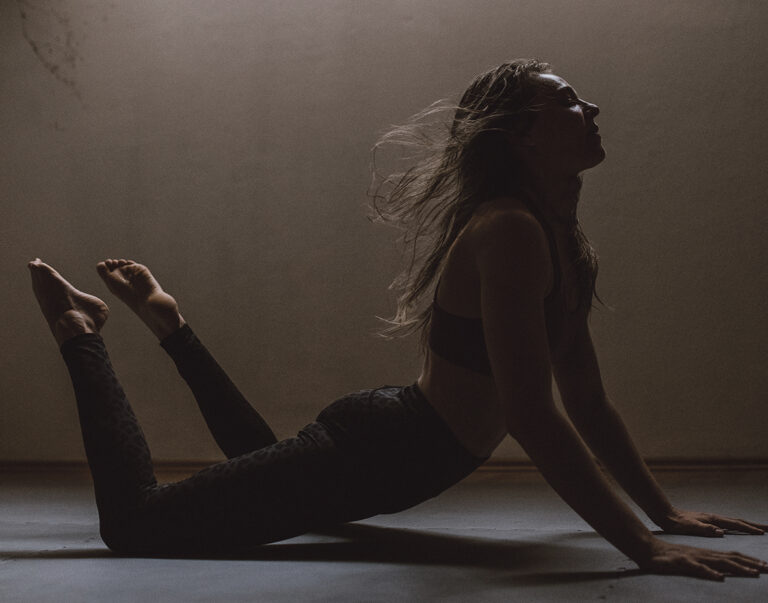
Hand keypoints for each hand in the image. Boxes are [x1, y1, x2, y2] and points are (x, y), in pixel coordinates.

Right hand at [639, 539, 767, 579]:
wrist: (648, 549)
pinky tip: (720, 578)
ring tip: (754, 574)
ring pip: (719, 562)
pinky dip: (710, 572)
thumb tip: (723, 575)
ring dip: (738, 568)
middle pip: (731, 558)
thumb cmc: (669, 558)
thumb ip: (706, 566)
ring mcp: (694, 557)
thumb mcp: (691, 561)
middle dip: (751, 564)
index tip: (765, 566)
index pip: (732, 556)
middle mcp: (704, 554)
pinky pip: (698, 568)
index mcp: (707, 554)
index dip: (749, 561)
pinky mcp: (682, 562)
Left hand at [658, 507, 767, 536]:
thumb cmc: (676, 523)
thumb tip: (721, 532)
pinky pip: (728, 524)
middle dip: (755, 525)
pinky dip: (738, 526)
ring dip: (748, 525)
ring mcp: (711, 518)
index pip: (736, 524)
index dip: (750, 529)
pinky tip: (738, 529)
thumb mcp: (689, 527)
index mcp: (712, 519)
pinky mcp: (708, 521)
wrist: (665, 514)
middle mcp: (714, 517)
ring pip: (734, 521)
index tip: (764, 533)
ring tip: (759, 529)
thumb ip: (704, 529)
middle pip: (739, 521)